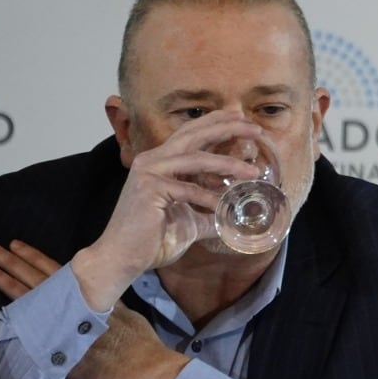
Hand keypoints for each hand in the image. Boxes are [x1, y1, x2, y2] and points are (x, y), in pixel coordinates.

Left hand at [0, 240, 188, 378]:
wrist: (149, 371)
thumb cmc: (144, 347)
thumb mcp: (128, 317)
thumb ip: (110, 309)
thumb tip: (101, 305)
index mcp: (93, 298)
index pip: (59, 273)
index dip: (36, 259)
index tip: (18, 246)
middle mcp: (77, 307)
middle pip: (40, 280)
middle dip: (15, 263)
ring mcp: (66, 328)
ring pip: (32, 299)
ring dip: (9, 283)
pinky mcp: (60, 351)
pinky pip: (32, 334)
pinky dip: (16, 322)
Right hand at [73, 111, 263, 309]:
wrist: (122, 259)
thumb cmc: (151, 240)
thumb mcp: (189, 222)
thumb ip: (208, 213)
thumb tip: (230, 215)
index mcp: (161, 162)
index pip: (191, 134)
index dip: (216, 123)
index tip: (242, 119)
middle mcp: (153, 160)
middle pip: (194, 134)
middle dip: (227, 128)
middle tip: (255, 129)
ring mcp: (148, 172)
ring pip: (196, 158)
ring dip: (227, 164)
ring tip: (253, 172)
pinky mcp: (148, 189)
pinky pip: (188, 189)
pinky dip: (209, 197)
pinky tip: (224, 205)